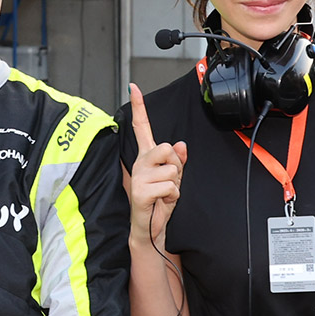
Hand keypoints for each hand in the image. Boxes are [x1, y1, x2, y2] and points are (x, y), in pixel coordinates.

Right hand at [126, 84, 186, 243]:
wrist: (149, 228)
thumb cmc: (159, 202)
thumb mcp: (173, 178)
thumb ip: (177, 161)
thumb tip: (180, 145)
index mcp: (147, 156)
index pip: (142, 127)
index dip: (139, 107)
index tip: (134, 87)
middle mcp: (139, 162)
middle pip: (166, 148)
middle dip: (176, 166)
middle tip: (168, 182)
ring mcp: (137, 176)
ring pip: (172, 170)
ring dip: (175, 185)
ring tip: (164, 195)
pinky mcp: (139, 191)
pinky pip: (170, 186)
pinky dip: (172, 196)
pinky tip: (161, 203)